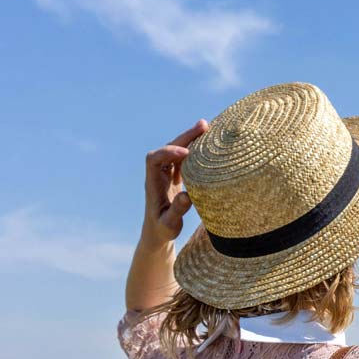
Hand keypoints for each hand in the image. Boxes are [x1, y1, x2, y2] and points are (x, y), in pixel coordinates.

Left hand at [142, 120, 208, 244]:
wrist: (157, 232)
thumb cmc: (162, 230)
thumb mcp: (169, 224)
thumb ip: (177, 211)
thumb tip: (188, 197)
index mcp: (152, 183)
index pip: (154, 159)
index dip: (168, 152)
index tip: (186, 153)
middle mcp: (157, 173)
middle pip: (167, 148)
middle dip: (184, 137)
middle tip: (203, 126)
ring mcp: (165, 173)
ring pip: (176, 150)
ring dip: (190, 138)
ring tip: (207, 127)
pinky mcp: (174, 175)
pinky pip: (182, 158)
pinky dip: (193, 149)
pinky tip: (206, 143)